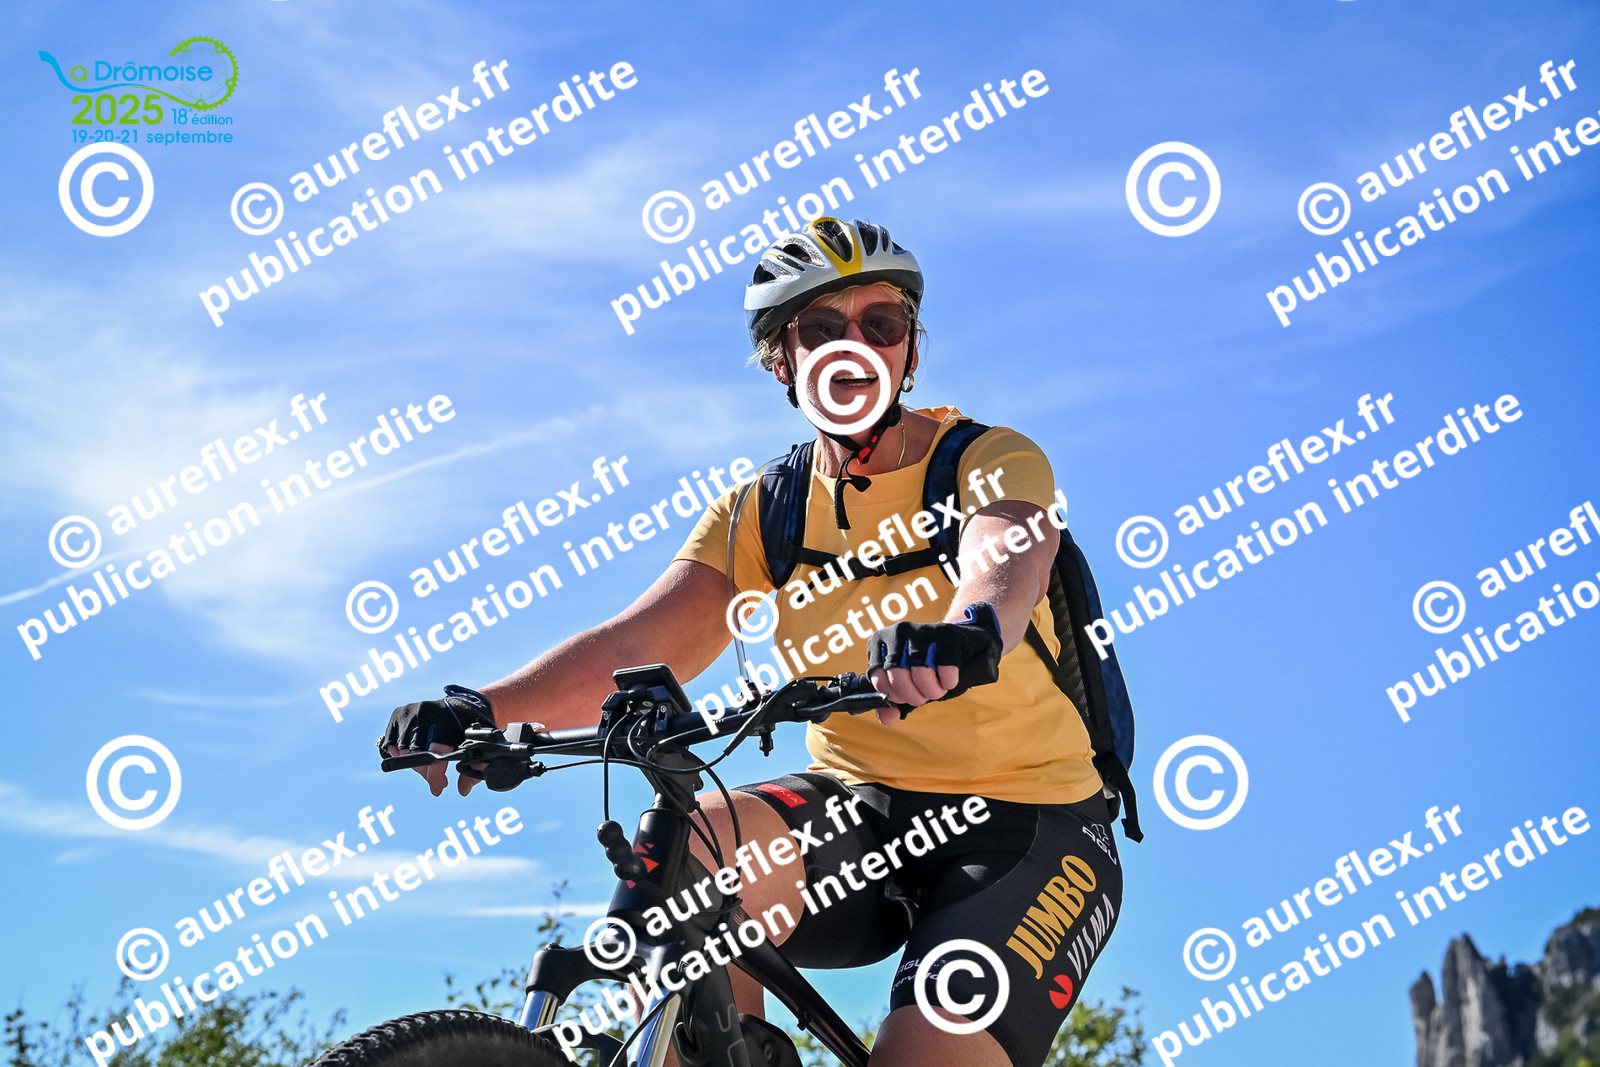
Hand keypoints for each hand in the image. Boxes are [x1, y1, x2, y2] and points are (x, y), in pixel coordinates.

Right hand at [377, 685, 495, 795]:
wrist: (459, 705)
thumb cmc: (468, 726)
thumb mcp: (476, 742)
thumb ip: (474, 765)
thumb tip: (463, 790)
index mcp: (447, 716)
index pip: (436, 748)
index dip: (435, 773)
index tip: (437, 788)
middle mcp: (425, 711)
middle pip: (416, 753)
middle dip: (426, 772)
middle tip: (437, 780)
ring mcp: (408, 712)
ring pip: (402, 751)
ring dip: (414, 766)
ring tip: (428, 768)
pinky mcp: (397, 715)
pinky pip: (391, 744)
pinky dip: (400, 755)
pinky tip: (415, 756)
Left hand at [864, 602, 1003, 723]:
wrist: (958, 644)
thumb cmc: (925, 666)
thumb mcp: (905, 683)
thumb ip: (891, 703)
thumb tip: (886, 718)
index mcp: (879, 642)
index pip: (878, 678)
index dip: (894, 695)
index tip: (904, 698)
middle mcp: (897, 632)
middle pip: (898, 676)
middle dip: (913, 696)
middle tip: (923, 697)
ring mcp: (921, 630)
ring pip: (921, 673)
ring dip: (932, 691)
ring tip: (937, 690)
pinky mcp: (946, 633)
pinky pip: (945, 668)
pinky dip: (948, 682)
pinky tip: (948, 680)